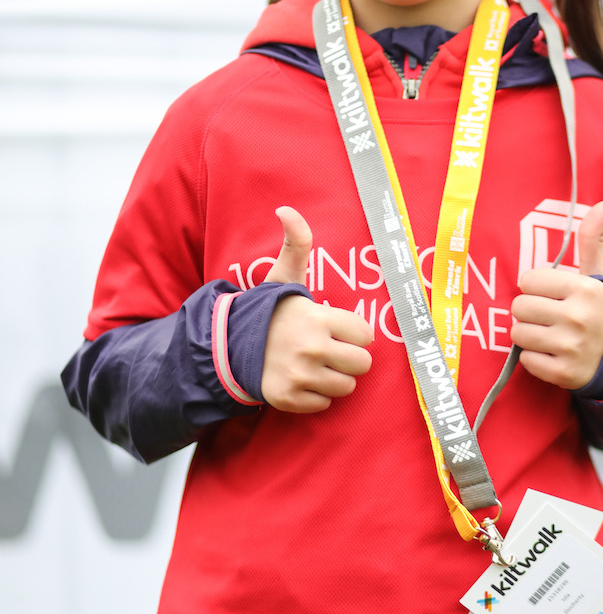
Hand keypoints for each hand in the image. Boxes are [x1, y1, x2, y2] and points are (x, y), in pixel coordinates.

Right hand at [260, 206, 373, 411]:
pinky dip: (315, 397)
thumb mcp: (282, 277)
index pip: (366, 334)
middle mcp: (311, 348)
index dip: (354, 332)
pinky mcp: (288, 398)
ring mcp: (300, 376)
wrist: (225, 345)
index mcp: (317, 317)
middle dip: (349, 359)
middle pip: (362, 364)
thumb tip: (286, 209)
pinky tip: (301, 381)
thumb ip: (295, 244)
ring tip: (315, 366)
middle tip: (331, 352)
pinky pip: (323, 405)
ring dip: (334, 379)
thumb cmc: (265, 312)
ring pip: (345, 387)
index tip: (337, 330)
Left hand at [510, 201, 602, 389]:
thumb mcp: (601, 274)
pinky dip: (536, 359)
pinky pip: (527, 361)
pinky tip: (555, 354)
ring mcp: (572, 348)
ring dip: (529, 335)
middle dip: (530, 311)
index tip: (552, 294)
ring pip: (518, 334)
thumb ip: (593, 238)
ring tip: (551, 334)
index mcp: (585, 289)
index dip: (536, 287)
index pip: (528, 280)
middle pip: (519, 307)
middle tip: (550, 316)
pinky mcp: (565, 374)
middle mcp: (579, 318)